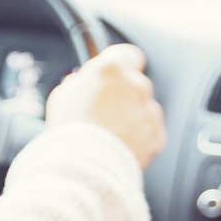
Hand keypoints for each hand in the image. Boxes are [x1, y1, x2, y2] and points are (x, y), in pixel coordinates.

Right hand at [44, 43, 164, 169]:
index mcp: (112, 69)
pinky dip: (139, 137)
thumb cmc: (69, 129)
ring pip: (144, 109)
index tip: (115, 76)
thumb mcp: (63, 95)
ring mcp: (149, 111)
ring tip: (110, 134)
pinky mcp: (157, 134)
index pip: (130, 55)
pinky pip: (150, 131)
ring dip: (132, 117)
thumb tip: (83, 81)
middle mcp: (136, 85)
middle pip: (136, 84)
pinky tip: (119, 145)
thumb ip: (80, 82)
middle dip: (124, 95)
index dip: (123, 66)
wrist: (83, 164)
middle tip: (104, 112)